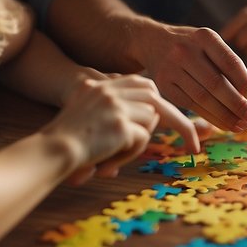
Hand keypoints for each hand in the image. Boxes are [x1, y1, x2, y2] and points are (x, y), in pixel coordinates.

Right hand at [46, 74, 198, 185]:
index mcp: (103, 85)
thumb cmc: (65, 139)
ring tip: (110, 157)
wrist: (50, 150)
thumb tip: (147, 118)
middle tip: (196, 144)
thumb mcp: (86, 113)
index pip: (144, 85)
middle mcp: (111, 90)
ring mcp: (117, 105)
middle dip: (178, 121)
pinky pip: (141, 139)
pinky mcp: (121, 123)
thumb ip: (114, 110)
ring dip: (137, 143)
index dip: (159, 102)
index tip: (176, 116)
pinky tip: (108, 162)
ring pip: (150, 121)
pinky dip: (129, 154)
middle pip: (156, 99)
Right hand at [137, 25, 246, 132]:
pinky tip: (223, 124)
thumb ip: (225, 63)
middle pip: (214, 83)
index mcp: (204, 36)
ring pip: (202, 98)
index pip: (228, 61)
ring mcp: (171, 68)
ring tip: (240, 125)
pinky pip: (190, 105)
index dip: (242, 80)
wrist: (151, 41)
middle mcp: (185, 51)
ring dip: (224, 115)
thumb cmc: (192, 46)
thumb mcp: (207, 43)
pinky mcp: (163, 85)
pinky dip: (209, 117)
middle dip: (235, 103)